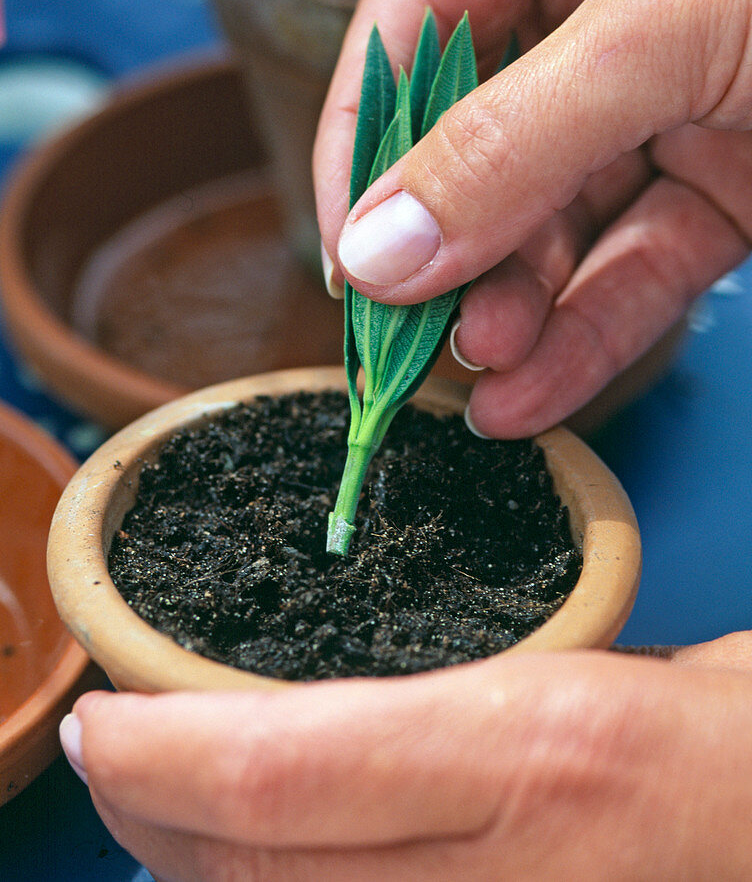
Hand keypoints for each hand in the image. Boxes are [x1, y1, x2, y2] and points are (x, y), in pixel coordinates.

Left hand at [63, 634, 751, 880]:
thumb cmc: (744, 747)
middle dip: (150, 816)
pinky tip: (263, 873)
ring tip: (162, 805)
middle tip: (113, 751)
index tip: (106, 719)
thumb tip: (374, 701)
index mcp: (536, 754)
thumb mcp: (633, 665)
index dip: (162, 756)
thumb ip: (502, 679)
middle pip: (256, 870)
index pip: (284, 770)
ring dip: (202, 874)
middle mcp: (508, 872)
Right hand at [314, 0, 751, 437]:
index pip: (420, 17)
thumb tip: (374, 250)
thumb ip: (513, 139)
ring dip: (512, 306)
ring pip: (557, 218)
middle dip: (448, 247)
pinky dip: (587, 333)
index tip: (347, 245)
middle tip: (411, 339)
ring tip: (476, 377)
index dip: (367, 132)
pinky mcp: (729, 182)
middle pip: (481, 134)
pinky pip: (637, 265)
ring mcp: (669, 97)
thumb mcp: (672, 22)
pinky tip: (533, 393)